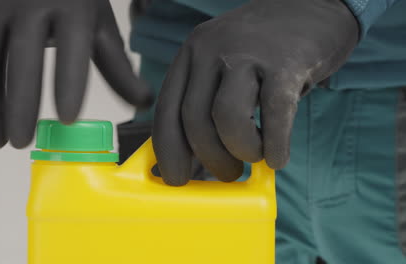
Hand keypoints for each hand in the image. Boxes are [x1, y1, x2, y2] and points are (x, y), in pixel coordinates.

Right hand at [0, 0, 152, 148]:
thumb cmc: (75, 5)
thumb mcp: (101, 32)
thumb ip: (119, 69)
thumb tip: (144, 104)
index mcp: (72, 6)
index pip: (72, 46)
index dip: (69, 83)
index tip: (67, 120)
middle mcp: (28, 1)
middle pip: (21, 55)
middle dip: (20, 103)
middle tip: (23, 143)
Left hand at [153, 0, 358, 185]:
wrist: (313, 4)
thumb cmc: (264, 51)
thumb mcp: (224, 67)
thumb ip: (206, 105)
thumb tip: (192, 161)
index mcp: (191, 54)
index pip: (166, 110)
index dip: (168, 152)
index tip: (177, 179)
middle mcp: (211, 49)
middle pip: (194, 119)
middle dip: (209, 159)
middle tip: (227, 175)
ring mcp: (248, 52)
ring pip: (227, 118)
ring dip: (241, 151)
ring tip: (256, 157)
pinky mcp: (286, 62)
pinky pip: (274, 114)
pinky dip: (275, 145)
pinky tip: (278, 158)